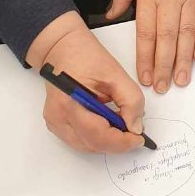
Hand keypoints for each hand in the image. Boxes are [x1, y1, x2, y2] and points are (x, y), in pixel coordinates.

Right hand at [32, 18, 147, 154]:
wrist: (62, 48)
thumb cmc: (84, 56)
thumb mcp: (115, 73)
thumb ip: (130, 100)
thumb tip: (136, 127)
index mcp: (69, 102)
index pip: (98, 135)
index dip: (122, 142)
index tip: (139, 138)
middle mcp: (57, 118)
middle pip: (93, 145)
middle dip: (117, 142)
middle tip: (135, 131)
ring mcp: (55, 123)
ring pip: (87, 146)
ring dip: (108, 141)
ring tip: (121, 123)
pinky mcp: (56, 124)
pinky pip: (81, 140)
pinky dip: (98, 137)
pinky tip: (107, 122)